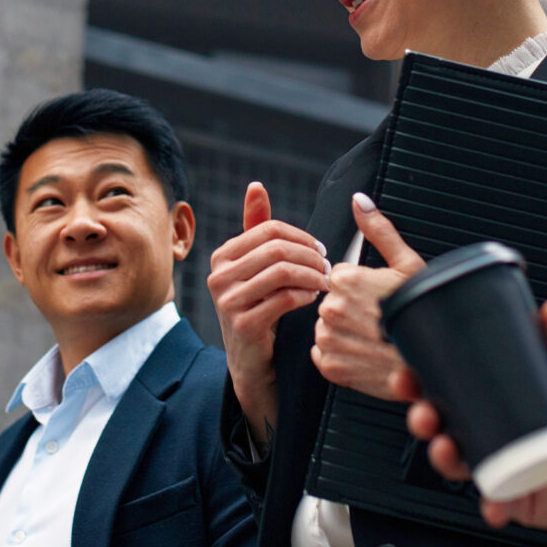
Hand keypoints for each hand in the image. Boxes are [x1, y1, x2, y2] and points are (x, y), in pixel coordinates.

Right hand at [205, 182, 328, 441]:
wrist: (252, 361)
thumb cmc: (259, 306)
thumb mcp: (256, 266)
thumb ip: (257, 226)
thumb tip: (256, 185)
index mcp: (222, 257)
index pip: (269, 230)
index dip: (301, 237)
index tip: (320, 250)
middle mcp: (218, 277)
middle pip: (277, 249)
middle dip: (310, 256)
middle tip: (328, 267)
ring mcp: (227, 302)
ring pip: (282, 272)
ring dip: (312, 275)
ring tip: (325, 283)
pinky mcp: (243, 325)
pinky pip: (284, 299)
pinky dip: (306, 296)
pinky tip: (313, 300)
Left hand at [311, 194, 423, 400]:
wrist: (436, 362)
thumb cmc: (426, 314)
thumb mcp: (408, 264)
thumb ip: (379, 230)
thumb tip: (359, 201)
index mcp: (347, 279)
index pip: (341, 277)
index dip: (363, 287)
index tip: (380, 299)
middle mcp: (332, 309)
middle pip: (333, 302)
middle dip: (353, 309)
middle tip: (381, 321)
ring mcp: (330, 340)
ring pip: (328, 328)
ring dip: (345, 333)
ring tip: (376, 339)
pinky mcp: (331, 368)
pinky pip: (325, 356)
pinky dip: (342, 356)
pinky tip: (366, 355)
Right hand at [400, 298, 546, 531]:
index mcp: (499, 398)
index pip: (450, 385)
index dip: (420, 379)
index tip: (406, 371)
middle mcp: (492, 432)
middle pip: (441, 425)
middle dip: (422, 418)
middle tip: (423, 411)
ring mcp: (500, 466)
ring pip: (457, 463)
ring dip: (442, 457)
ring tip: (446, 447)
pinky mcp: (516, 498)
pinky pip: (494, 503)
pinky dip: (491, 505)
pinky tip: (494, 503)